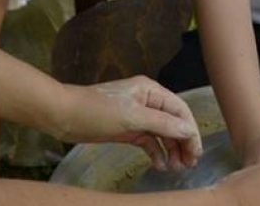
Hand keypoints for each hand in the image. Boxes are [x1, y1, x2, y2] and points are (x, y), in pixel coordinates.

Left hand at [56, 76, 201, 170]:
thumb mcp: (132, 116)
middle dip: (183, 142)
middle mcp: (148, 102)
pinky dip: (155, 152)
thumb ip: (162, 123)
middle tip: (189, 164)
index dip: (190, 131)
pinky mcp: (128, 129)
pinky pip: (148, 141)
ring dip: (171, 149)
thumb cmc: (97, 110)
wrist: (63, 115)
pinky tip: (159, 165)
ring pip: (162, 134)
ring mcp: (138, 116)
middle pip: (174, 123)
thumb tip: (189, 130)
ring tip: (176, 168)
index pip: (180, 110)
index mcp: (152, 91)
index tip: (195, 152)